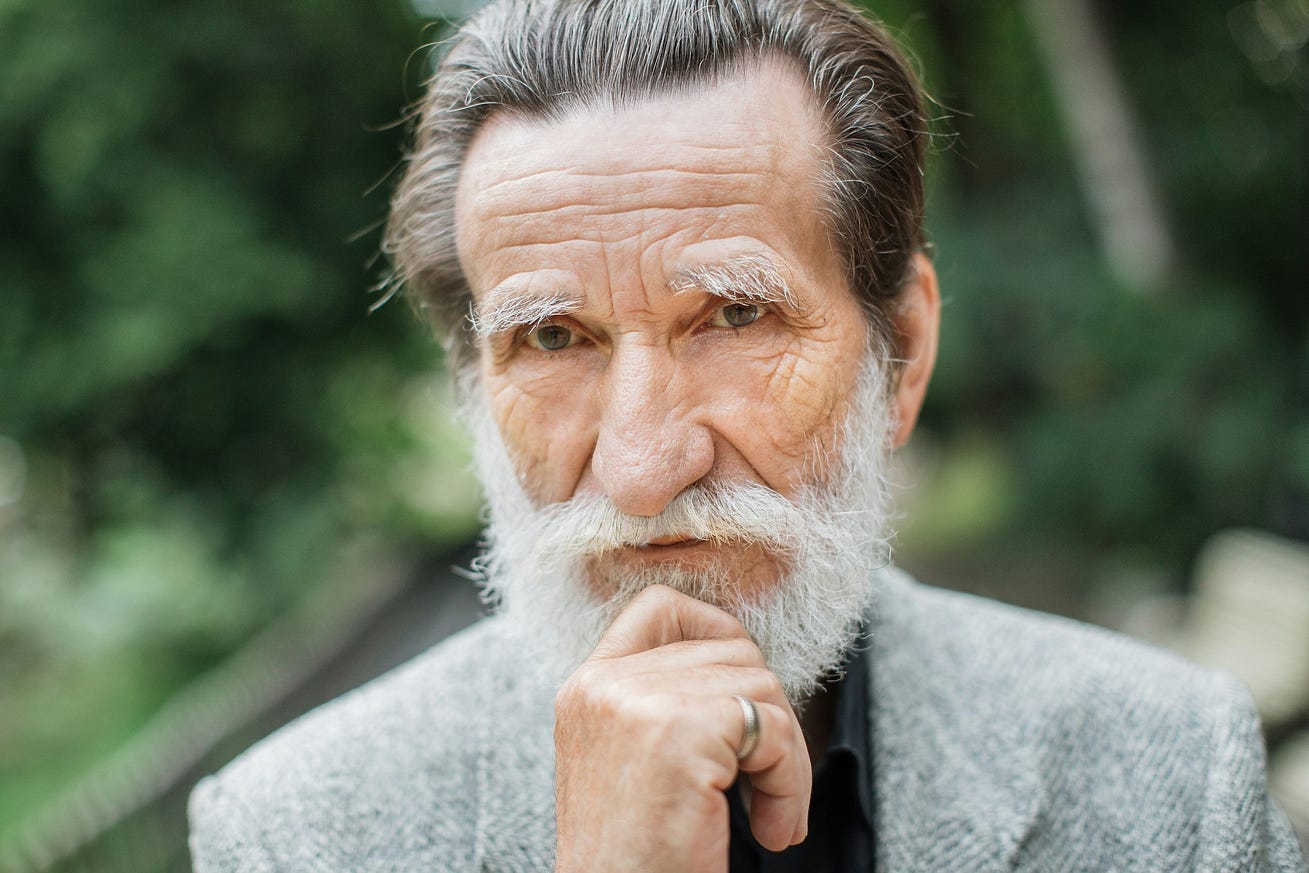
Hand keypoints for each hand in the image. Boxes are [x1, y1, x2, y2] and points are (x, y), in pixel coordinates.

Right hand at [553, 585, 810, 871]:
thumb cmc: (637, 856)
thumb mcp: (632, 761)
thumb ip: (665, 701)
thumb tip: (745, 660)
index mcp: (587, 685)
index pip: (661, 605)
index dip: (718, 633)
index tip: (740, 703)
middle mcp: (603, 684)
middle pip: (733, 649)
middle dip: (769, 717)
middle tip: (764, 783)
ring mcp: (636, 703)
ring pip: (762, 687)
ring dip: (786, 757)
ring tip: (767, 814)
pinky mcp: (676, 733)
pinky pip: (772, 729)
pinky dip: (790, 781)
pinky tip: (770, 829)